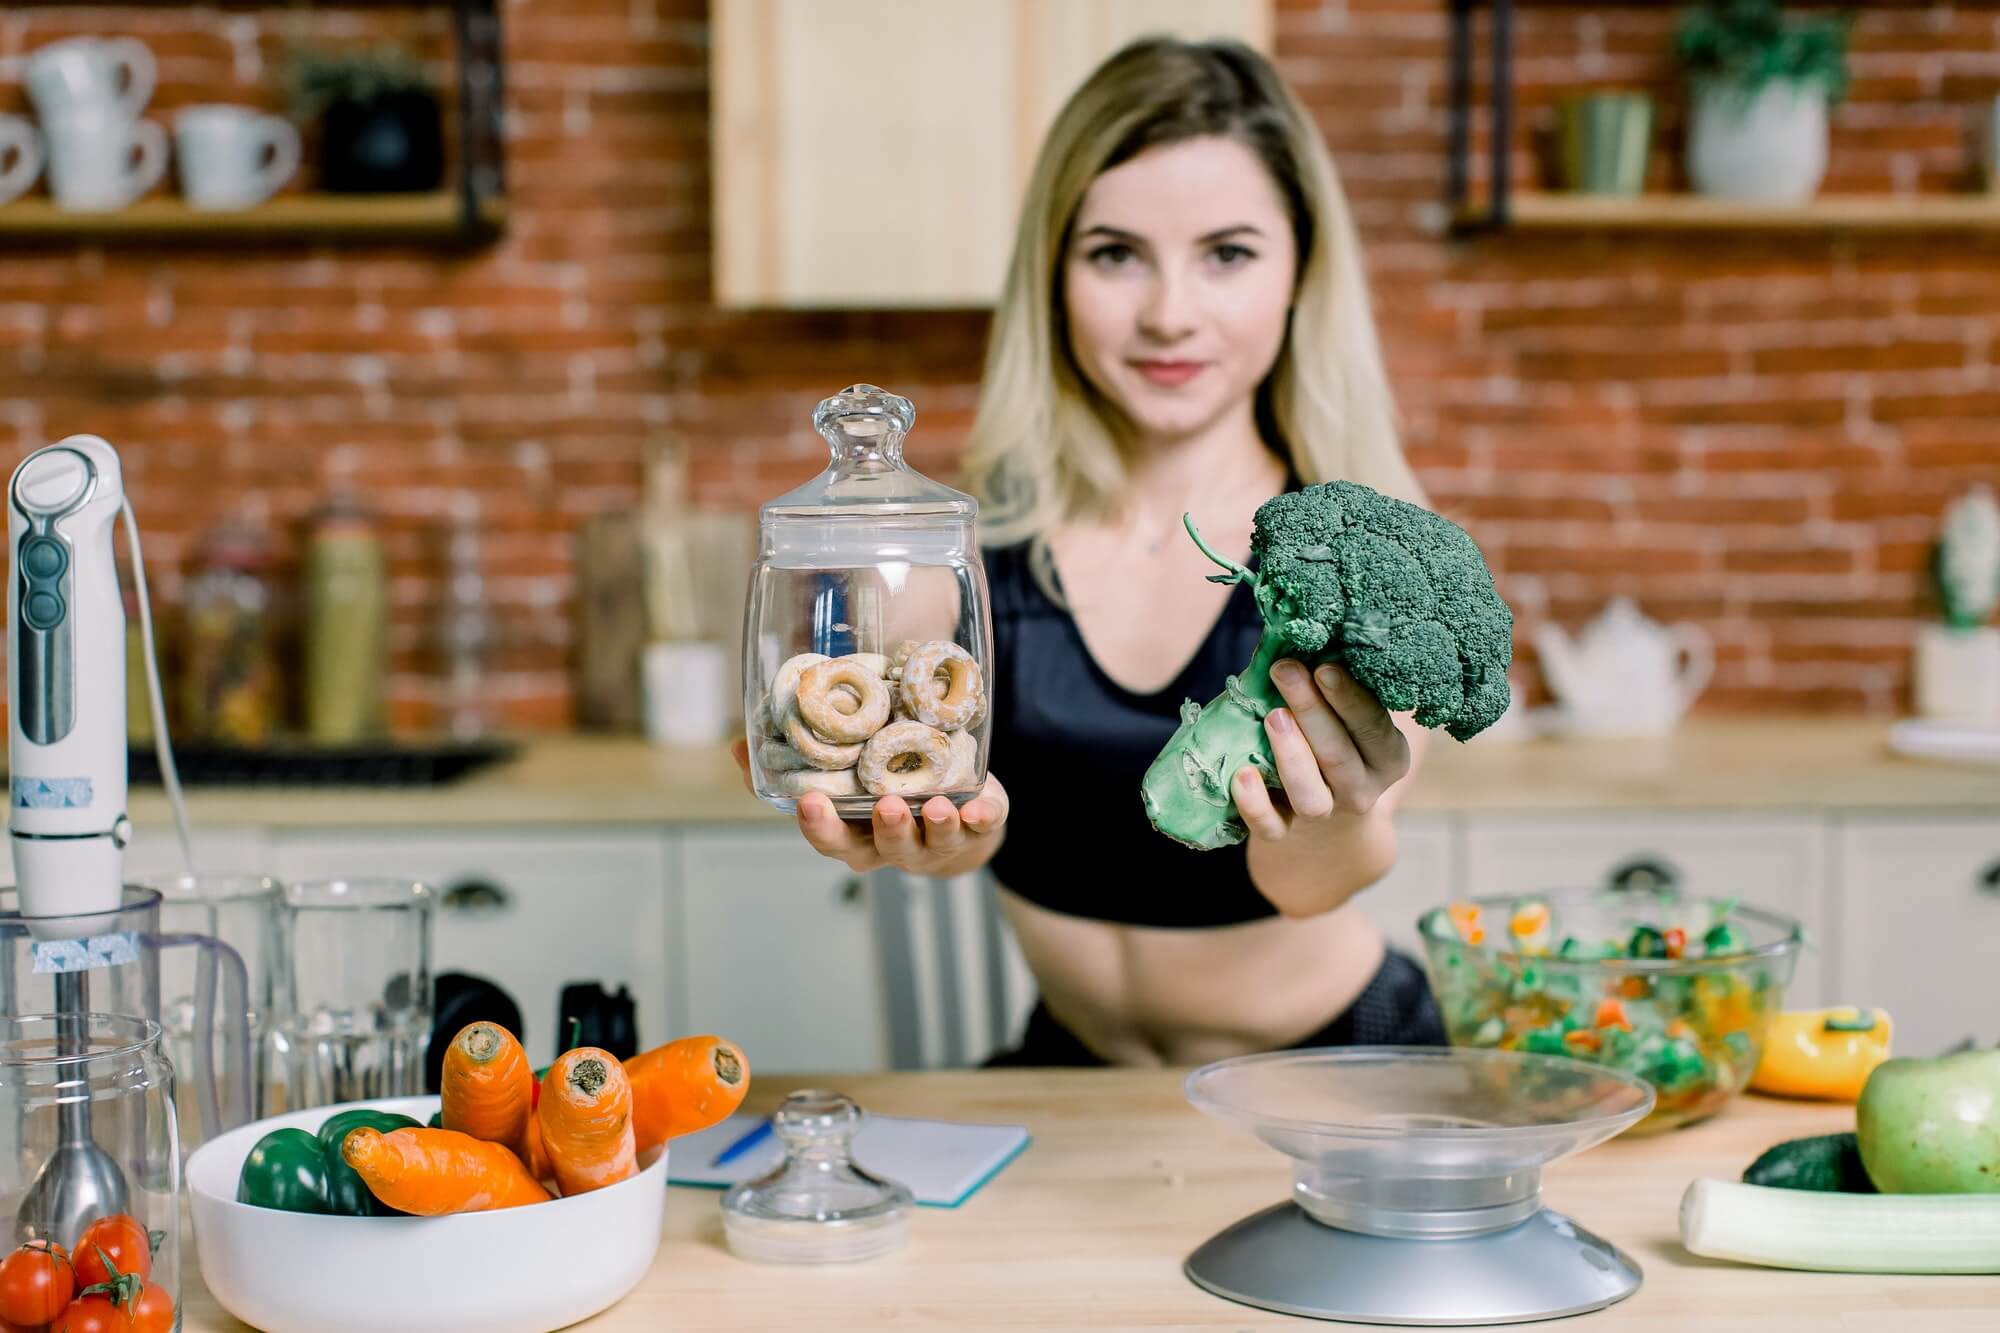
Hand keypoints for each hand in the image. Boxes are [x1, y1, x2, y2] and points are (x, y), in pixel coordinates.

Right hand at [730, 737, 1009, 876]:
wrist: (954, 815)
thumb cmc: (883, 790)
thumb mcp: (838, 778)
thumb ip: (792, 764)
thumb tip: (739, 746)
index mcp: (855, 835)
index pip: (831, 840)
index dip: (820, 826)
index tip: (810, 803)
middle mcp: (892, 845)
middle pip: (883, 848)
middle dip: (885, 830)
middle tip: (884, 806)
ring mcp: (935, 841)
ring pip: (932, 841)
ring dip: (934, 826)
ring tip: (938, 806)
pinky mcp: (974, 826)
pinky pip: (980, 828)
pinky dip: (981, 820)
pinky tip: (979, 809)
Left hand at [1232, 659, 1410, 839]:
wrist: (1327, 828)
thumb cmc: (1332, 748)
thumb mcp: (1347, 722)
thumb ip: (1329, 687)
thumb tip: (1294, 634)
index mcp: (1385, 757)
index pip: (1372, 727)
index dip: (1350, 698)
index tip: (1325, 666)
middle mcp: (1360, 790)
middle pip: (1338, 755)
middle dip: (1311, 710)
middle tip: (1286, 670)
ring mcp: (1323, 815)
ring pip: (1310, 795)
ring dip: (1291, 755)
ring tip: (1272, 716)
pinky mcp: (1285, 833)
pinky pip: (1271, 826)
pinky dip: (1255, 804)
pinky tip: (1241, 774)